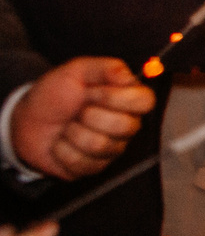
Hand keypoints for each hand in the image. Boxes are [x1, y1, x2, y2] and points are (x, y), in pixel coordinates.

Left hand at [7, 58, 155, 181]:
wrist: (27, 120)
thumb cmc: (54, 95)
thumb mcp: (76, 70)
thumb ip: (106, 68)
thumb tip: (129, 75)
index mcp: (126, 100)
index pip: (145, 101)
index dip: (118, 97)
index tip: (93, 92)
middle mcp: (124, 126)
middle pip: (124, 126)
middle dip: (90, 115)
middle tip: (78, 110)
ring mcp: (110, 149)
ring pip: (100, 145)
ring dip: (72, 132)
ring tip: (67, 127)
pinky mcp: (92, 167)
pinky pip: (81, 162)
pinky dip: (61, 150)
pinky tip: (61, 143)